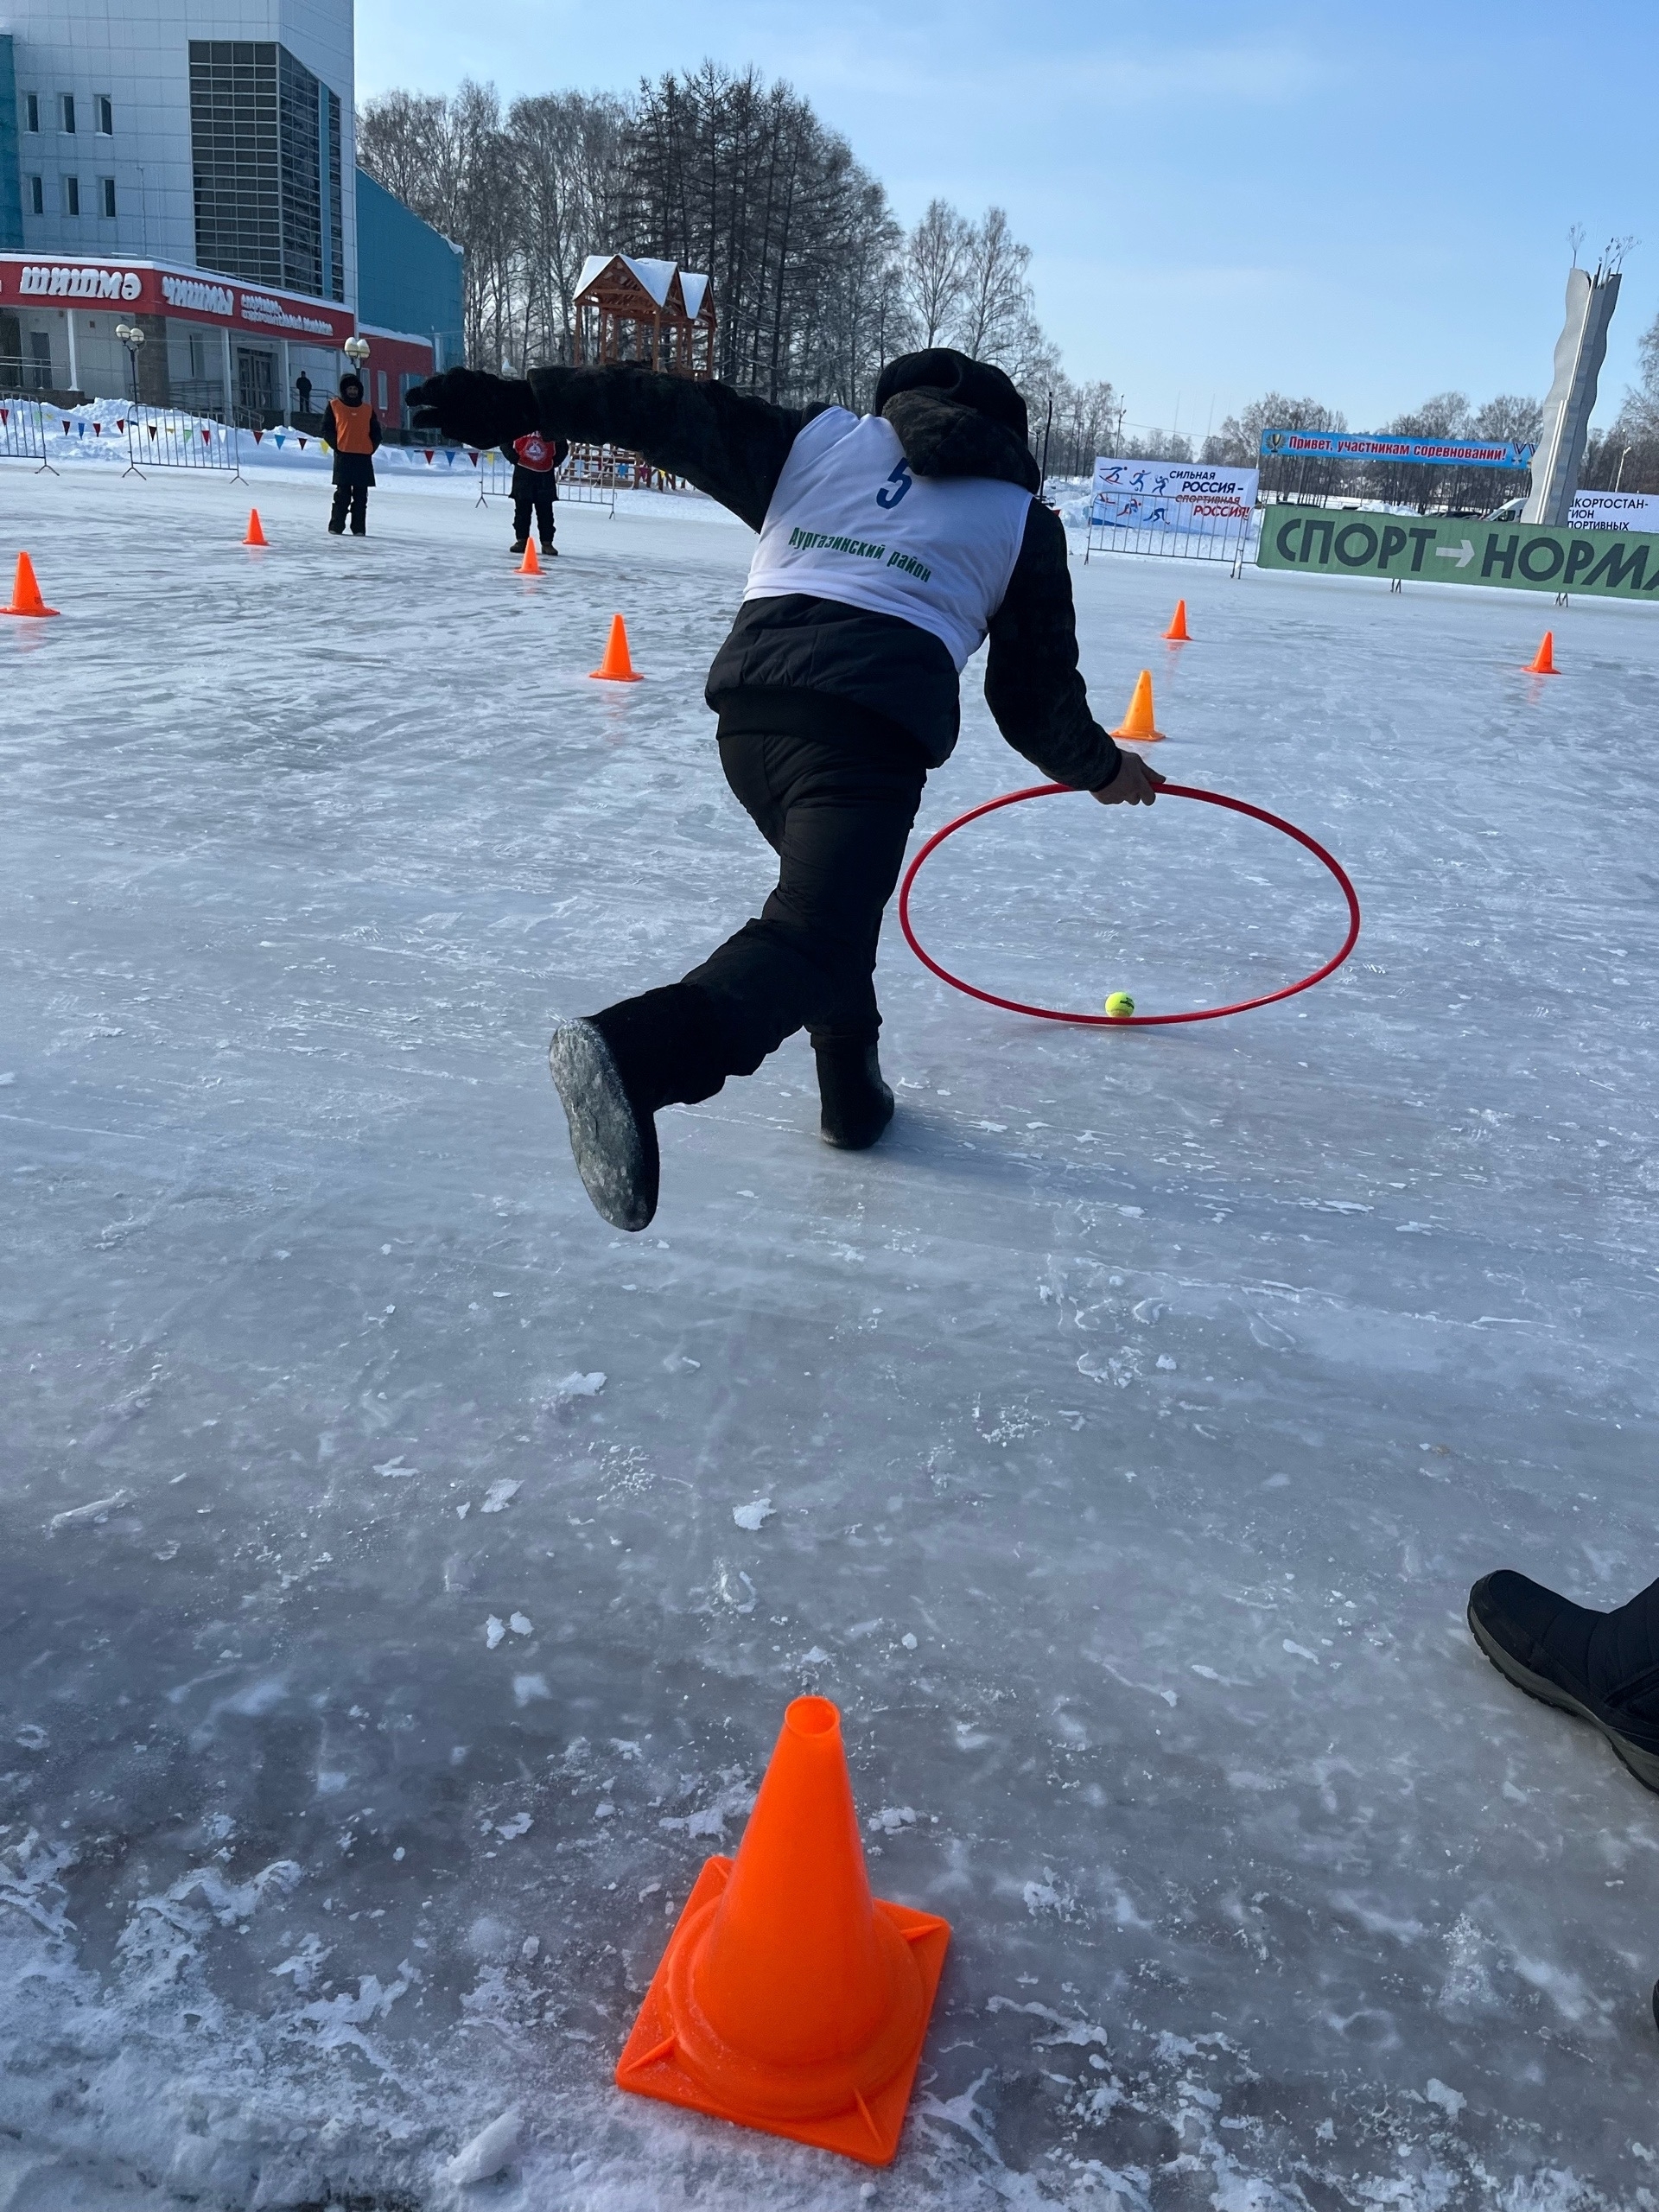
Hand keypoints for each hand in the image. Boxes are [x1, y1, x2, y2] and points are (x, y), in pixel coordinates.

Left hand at [405, 369, 539, 449]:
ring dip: (432, 385)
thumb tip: (444, 427)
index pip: (427, 418)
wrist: (521, 410)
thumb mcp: (482, 439)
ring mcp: (459, 389)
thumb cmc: (500, 428)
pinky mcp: (470, 377)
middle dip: (417, 395)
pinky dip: (452, 378)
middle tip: (411, 399)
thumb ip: (463, 434)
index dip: (420, 418)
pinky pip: (457, 374)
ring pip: (438, 383)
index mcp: (447, 420)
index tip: (416, 421)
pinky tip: (451, 384)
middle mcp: (449, 403)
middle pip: (427, 396)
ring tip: (429, 391)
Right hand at [1091, 753, 1165, 805]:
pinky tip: (1105, 781)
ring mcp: (1116, 798)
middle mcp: (1128, 794)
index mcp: (1138, 785)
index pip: (1150, 799)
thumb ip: (1150, 773)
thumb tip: (1162, 780)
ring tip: (1114, 778)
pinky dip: (1109, 792)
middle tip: (1128, 780)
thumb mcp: (1136, 762)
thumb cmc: (1118, 760)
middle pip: (1135, 800)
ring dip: (1121, 792)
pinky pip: (1110, 798)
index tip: (1147, 789)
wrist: (1095, 763)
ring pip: (1122, 798)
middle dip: (1134, 792)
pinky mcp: (1104, 800)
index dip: (1149, 795)